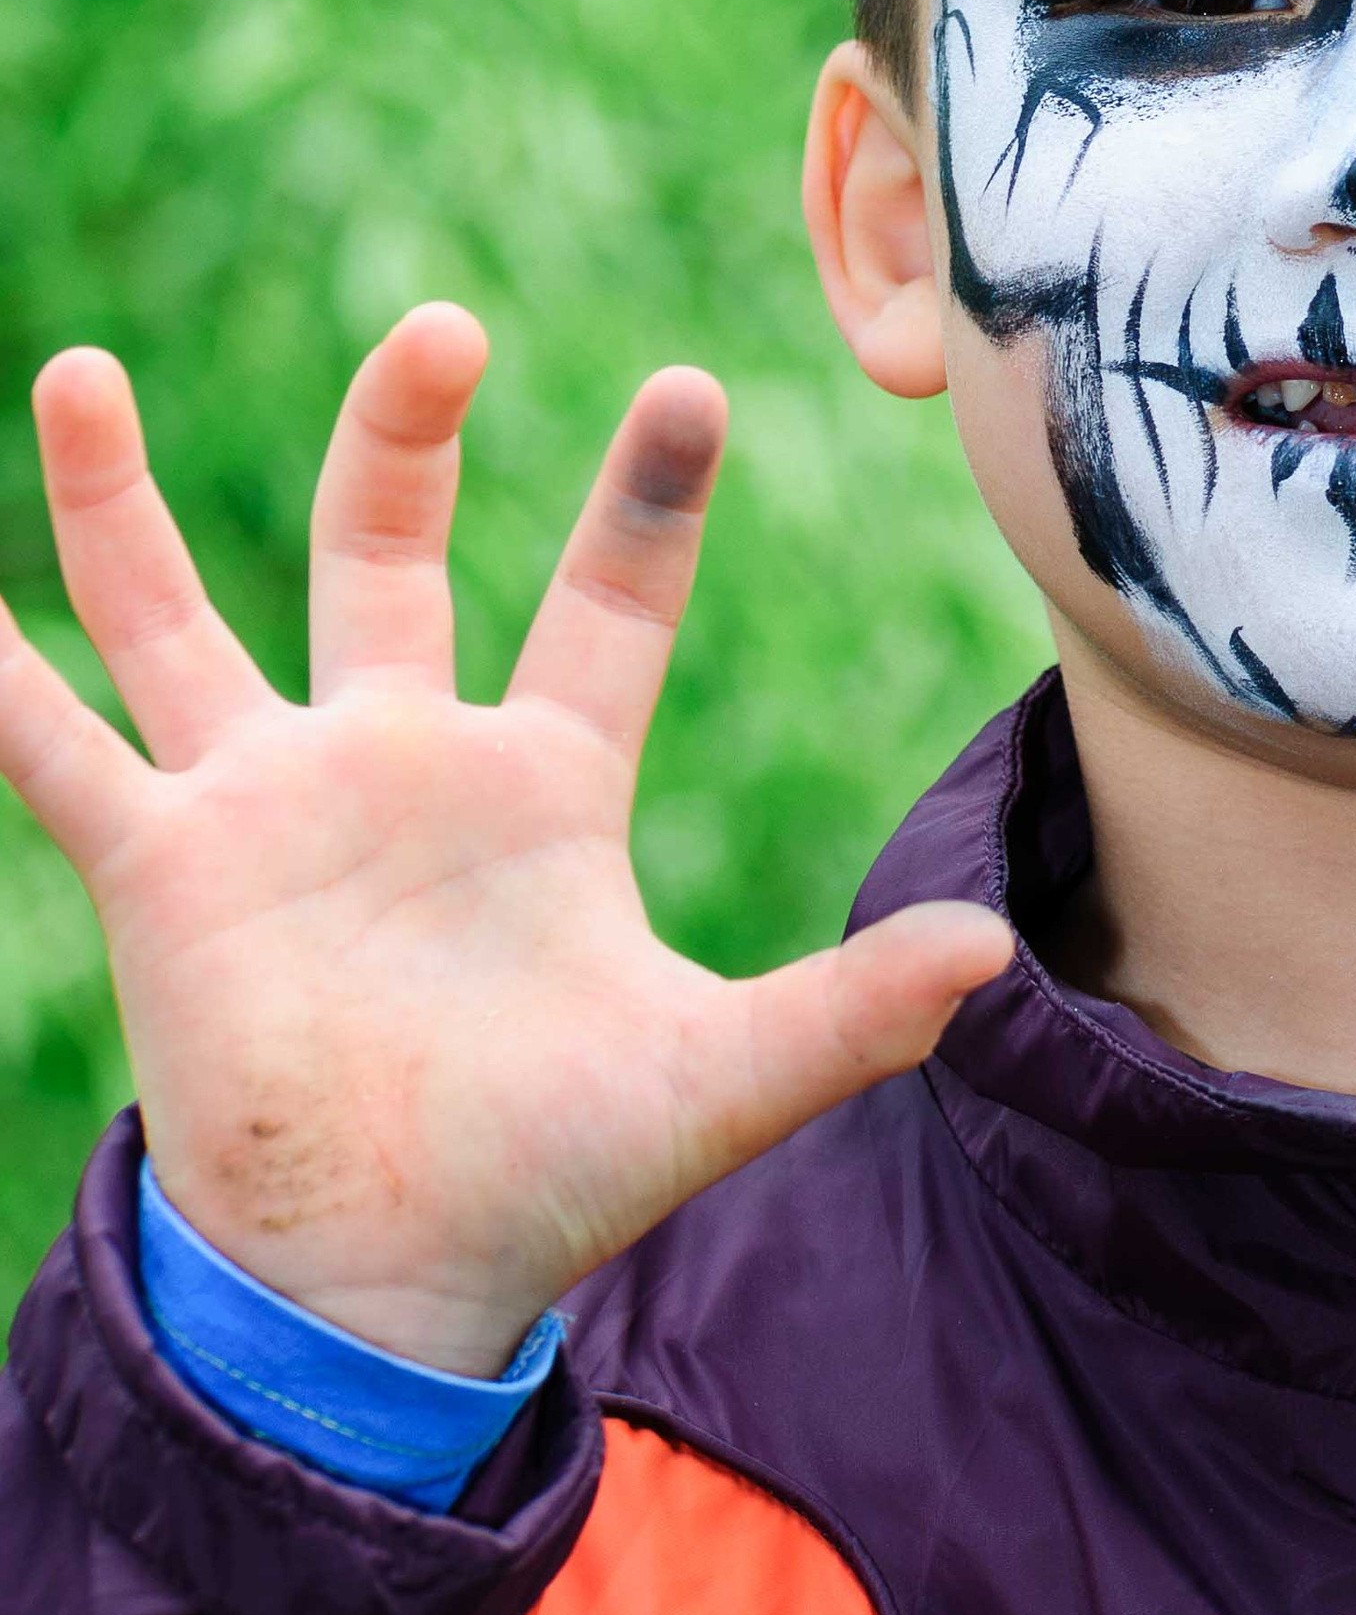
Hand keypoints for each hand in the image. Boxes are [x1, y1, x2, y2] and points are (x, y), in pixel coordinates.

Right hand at [0, 307, 1012, 1375]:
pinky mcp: (165, 870)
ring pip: (176, 614)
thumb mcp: (717, 1078)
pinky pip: (54, 751)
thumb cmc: (554, 1177)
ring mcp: (268, 803)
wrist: (393, 1288)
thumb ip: (849, 1008)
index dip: (646, 507)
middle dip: (404, 436)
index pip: (604, 610)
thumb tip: (1002, 955)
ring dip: (120, 502)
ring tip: (78, 376)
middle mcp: (398, 763)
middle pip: (388, 554)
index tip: (691, 388)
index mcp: (541, 788)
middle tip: (445, 327)